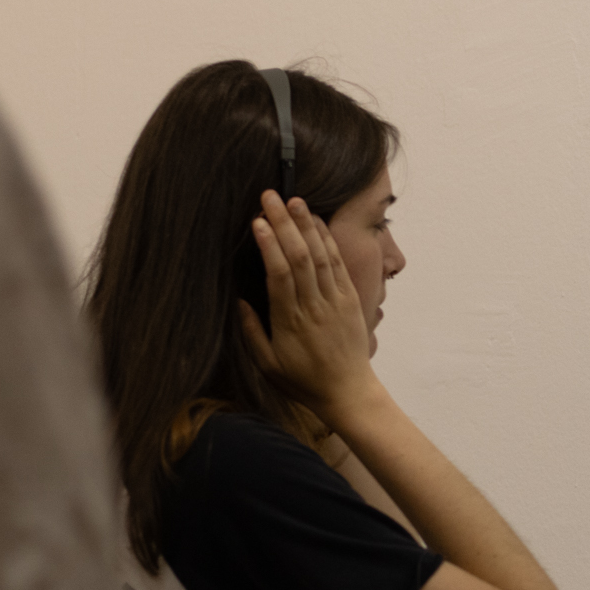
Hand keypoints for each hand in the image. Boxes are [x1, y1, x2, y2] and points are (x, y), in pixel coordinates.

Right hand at [238, 190, 379, 424]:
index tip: (257, 221)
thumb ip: (251, 332)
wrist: (349, 392)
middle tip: (270, 196)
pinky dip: (328, 241)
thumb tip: (238, 300)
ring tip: (293, 200)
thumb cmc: (303, 381)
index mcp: (290, 322)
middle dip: (284, 224)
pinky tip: (315, 222)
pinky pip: (338, 265)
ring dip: (306, 225)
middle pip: (299, 257)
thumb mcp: (268, 364)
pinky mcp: (351, 300)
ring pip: (321, 256)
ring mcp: (335, 302)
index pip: (279, 275)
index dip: (269, 245)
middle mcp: (314, 307)